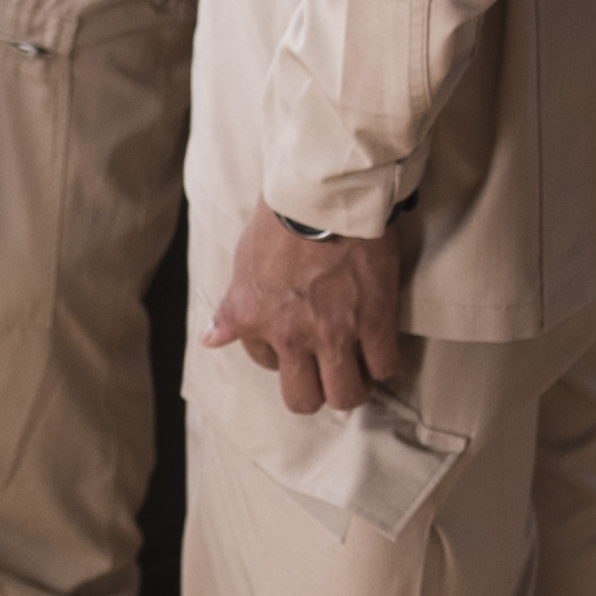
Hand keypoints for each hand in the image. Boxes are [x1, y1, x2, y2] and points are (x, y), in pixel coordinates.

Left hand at [209, 216, 408, 415]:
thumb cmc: (280, 220)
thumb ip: (232, 309)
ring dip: (352, 386)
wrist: (323, 193)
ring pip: (346, 395)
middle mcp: (290, 336)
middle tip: (327, 371)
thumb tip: (211, 338)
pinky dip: (383, 364)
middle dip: (316, 391)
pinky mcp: (374, 321)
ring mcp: (334, 332)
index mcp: (254, 322)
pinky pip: (384, 367)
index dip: (282, 354)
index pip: (266, 365)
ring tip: (358, 369)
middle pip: (303, 401)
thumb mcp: (243, 264)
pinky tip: (380, 348)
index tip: (297, 339)